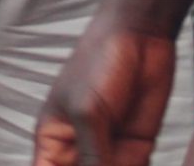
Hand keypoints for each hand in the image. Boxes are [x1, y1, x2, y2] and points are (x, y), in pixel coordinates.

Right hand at [34, 20, 175, 165]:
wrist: (139, 41)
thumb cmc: (98, 63)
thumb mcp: (88, 113)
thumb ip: (92, 156)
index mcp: (53, 137)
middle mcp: (79, 148)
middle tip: (107, 165)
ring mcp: (109, 150)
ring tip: (124, 160)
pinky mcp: (137, 150)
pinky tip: (139, 162)